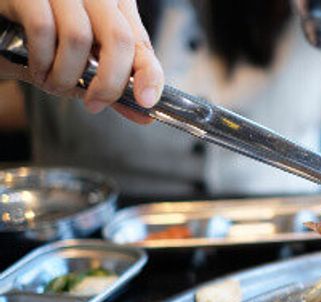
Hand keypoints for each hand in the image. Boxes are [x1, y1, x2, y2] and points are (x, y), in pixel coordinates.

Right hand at [0, 0, 163, 123]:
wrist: (0, 26)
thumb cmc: (40, 41)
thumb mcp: (81, 63)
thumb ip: (112, 84)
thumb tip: (144, 115)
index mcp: (115, 6)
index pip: (141, 42)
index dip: (149, 73)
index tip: (146, 101)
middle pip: (119, 39)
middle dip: (108, 83)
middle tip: (93, 105)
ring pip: (79, 37)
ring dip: (65, 75)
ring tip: (52, 84)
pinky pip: (42, 28)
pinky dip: (41, 59)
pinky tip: (37, 67)